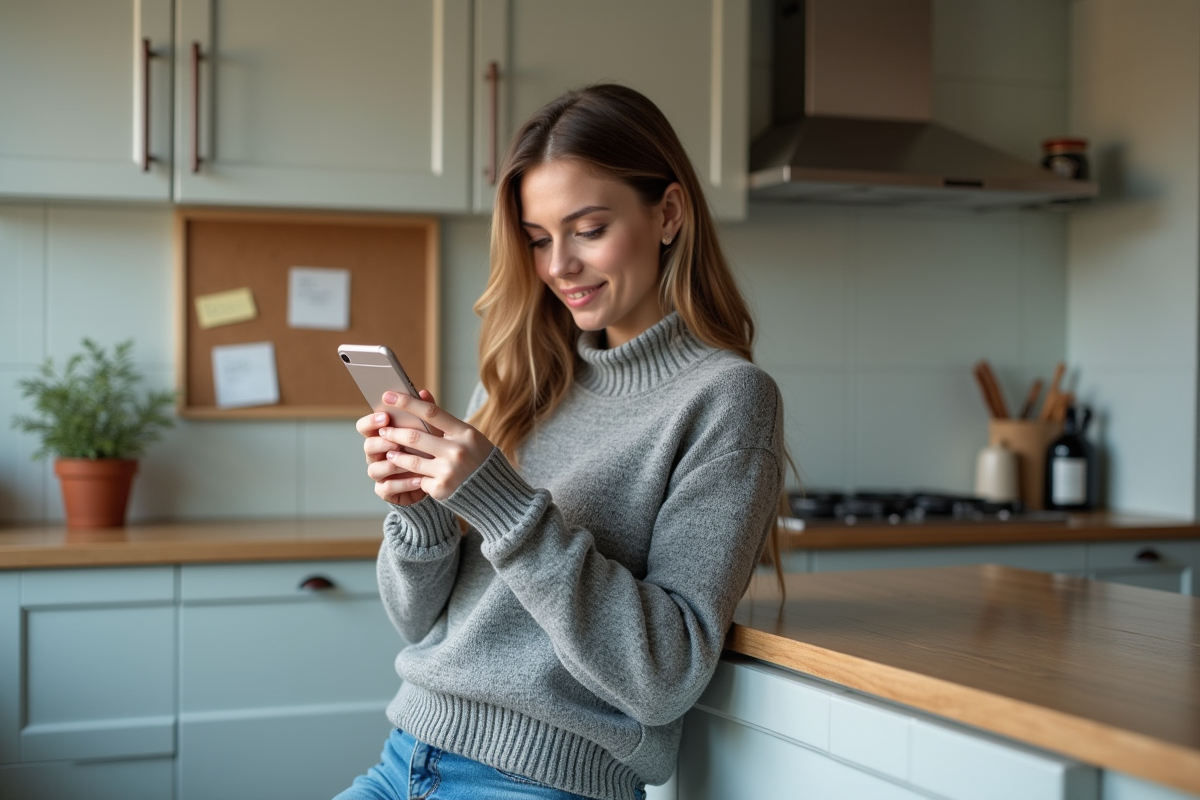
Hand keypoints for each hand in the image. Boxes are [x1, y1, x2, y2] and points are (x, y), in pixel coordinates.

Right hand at [357, 389, 442, 505]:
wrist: (435, 479)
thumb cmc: (427, 450)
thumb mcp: (429, 431)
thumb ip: (425, 412)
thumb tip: (423, 392)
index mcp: (382, 436)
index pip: (365, 426)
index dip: (371, 421)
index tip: (385, 417)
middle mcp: (377, 454)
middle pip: (368, 446)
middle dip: (380, 442)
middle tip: (394, 440)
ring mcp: (380, 473)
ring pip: (374, 469)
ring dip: (390, 464)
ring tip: (406, 460)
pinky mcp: (387, 490)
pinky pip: (387, 488)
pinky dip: (402, 483)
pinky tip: (418, 479)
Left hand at [374, 390, 493, 501]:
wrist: (497, 494)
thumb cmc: (479, 459)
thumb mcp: (468, 436)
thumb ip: (443, 419)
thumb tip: (421, 392)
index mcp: (466, 433)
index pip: (432, 412)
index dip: (407, 403)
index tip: (388, 396)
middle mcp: (458, 451)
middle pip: (415, 437)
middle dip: (394, 433)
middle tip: (383, 430)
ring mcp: (449, 471)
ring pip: (411, 460)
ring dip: (396, 456)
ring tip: (389, 453)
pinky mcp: (442, 489)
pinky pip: (419, 480)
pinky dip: (414, 477)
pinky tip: (409, 476)